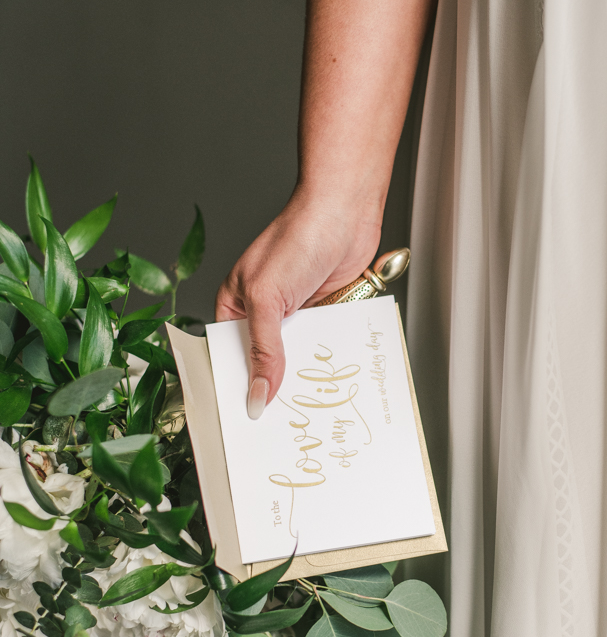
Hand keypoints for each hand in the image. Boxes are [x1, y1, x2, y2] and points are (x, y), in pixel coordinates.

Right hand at [215, 186, 382, 417]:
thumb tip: (258, 393)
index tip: (244, 419)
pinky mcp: (326, 311)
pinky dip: (329, 358)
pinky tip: (333, 380)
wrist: (346, 211)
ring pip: (298, 356)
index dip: (236, 384)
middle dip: (273, 385)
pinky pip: (325, 345)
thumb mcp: (268, 297)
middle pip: (265, 360)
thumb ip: (263, 348)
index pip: (230, 354)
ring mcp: (296, 312)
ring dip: (305, 374)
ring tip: (309, 409)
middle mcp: (264, 311)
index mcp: (235, 304)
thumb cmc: (298, 237)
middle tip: (280, 424)